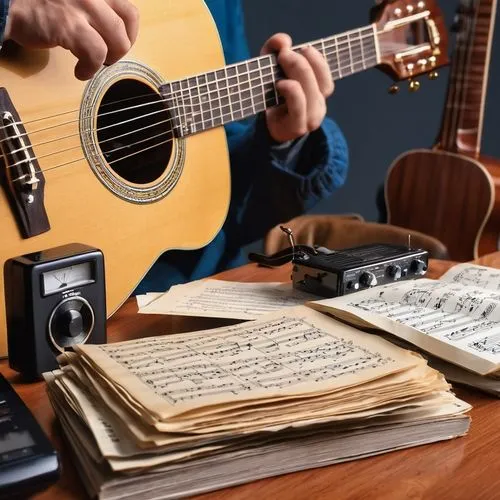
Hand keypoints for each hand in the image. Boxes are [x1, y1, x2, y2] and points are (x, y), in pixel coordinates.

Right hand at [4, 0, 138, 79]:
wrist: (7, 2)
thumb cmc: (39, 1)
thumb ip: (96, 6)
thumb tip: (115, 31)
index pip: (129, 9)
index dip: (129, 31)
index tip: (120, 42)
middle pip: (128, 23)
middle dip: (123, 46)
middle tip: (109, 56)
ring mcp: (82, 6)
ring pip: (117, 41)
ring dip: (109, 59)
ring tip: (94, 64)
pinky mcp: (70, 26)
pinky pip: (96, 54)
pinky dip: (91, 69)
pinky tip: (80, 72)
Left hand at [261, 33, 333, 143]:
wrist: (265, 128)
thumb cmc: (271, 95)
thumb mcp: (271, 67)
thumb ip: (275, 49)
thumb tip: (283, 40)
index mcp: (319, 93)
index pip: (326, 76)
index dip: (317, 59)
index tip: (301, 48)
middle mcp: (319, 107)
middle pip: (321, 82)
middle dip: (302, 62)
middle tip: (284, 53)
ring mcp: (310, 120)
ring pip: (312, 93)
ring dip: (299, 72)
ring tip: (282, 62)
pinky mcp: (297, 127)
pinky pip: (300, 107)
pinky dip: (292, 91)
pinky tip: (280, 84)